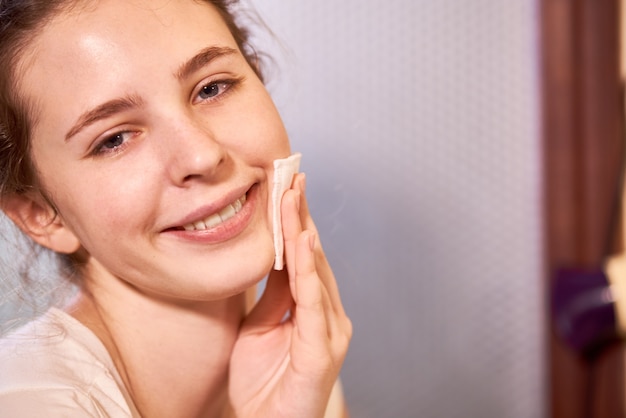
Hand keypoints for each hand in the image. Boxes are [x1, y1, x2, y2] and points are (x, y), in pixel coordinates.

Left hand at [228, 173, 351, 417]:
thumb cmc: (262, 384)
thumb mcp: (259, 327)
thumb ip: (271, 294)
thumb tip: (272, 256)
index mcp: (313, 310)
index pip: (304, 257)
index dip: (295, 221)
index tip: (286, 186)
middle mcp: (328, 315)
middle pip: (313, 255)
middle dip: (300, 214)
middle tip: (291, 175)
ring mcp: (329, 332)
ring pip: (315, 271)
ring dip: (302, 230)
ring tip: (293, 195)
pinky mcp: (321, 350)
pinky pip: (312, 302)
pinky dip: (307, 269)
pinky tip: (302, 241)